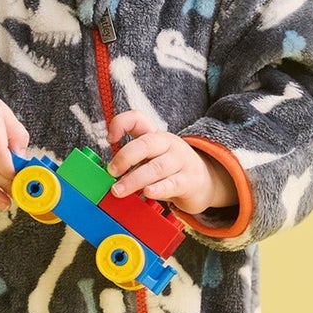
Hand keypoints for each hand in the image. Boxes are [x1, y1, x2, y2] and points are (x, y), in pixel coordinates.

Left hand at [105, 111, 237, 213]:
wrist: (205, 182)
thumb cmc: (171, 170)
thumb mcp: (153, 159)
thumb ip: (133, 162)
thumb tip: (107, 174)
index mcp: (156, 136)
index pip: (138, 119)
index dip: (121, 124)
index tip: (109, 138)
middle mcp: (169, 144)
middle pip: (146, 144)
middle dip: (125, 157)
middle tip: (112, 172)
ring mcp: (181, 162)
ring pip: (156, 167)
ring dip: (134, 179)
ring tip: (119, 190)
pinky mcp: (189, 181)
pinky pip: (172, 183)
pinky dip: (158, 189)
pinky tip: (148, 193)